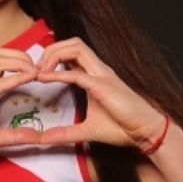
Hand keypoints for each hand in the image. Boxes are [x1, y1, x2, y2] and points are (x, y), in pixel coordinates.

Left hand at [35, 37, 165, 149]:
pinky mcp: (103, 86)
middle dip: (51, 49)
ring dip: (55, 54)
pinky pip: (77, 73)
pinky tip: (44, 78)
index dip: (53, 56)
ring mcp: (102, 75)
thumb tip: (45, 139)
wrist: (147, 132)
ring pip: (76, 47)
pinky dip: (58, 74)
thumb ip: (65, 133)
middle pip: (73, 43)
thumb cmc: (122, 127)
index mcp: (95, 74)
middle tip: (35, 68)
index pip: (72, 52)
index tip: (37, 71)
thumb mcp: (87, 130)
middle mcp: (99, 69)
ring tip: (40, 70)